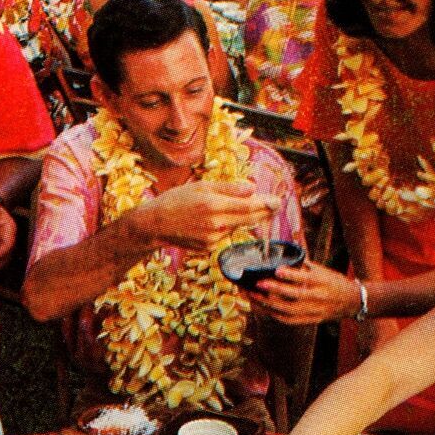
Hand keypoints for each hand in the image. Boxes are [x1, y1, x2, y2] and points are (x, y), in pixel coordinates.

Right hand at [137, 181, 273, 252]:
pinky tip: (217, 220)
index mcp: (214, 205)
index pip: (249, 206)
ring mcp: (213, 239)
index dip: (266, 204)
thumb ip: (229, 188)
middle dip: (264, 212)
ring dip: (244, 218)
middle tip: (275, 205)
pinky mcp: (209, 248)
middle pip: (249, 219)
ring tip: (246, 208)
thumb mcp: (201, 186)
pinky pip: (225, 235)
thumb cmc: (177, 200)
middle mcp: (216, 224)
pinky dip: (227, 227)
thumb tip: (252, 188)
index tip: (277, 201)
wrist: (156, 224)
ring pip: (237, 227)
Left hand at [250, 263, 361, 324]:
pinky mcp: (312, 320)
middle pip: (295, 296)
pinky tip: (263, 309)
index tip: (277, 270)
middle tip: (258, 284)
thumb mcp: (323, 271)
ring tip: (254, 297)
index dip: (292, 275)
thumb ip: (304, 266)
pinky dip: (275, 315)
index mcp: (323, 282)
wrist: (352, 301)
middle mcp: (319, 297)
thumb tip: (283, 258)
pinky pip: (291, 320)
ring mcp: (315, 311)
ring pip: (289, 310)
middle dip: (275, 291)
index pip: (306, 278)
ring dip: (269, 305)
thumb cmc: (334, 282)